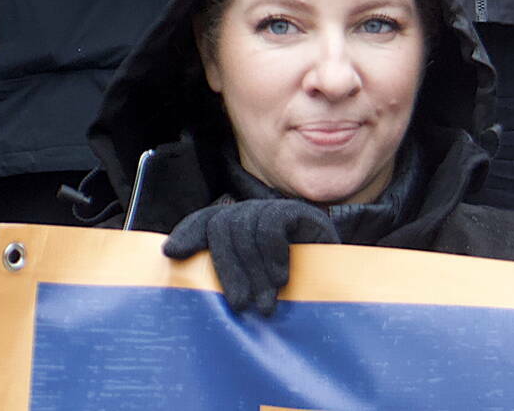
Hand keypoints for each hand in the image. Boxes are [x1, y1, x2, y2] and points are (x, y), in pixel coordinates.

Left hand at [163, 198, 340, 315]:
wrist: (340, 285)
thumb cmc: (291, 292)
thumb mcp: (253, 286)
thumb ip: (227, 275)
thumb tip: (181, 264)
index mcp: (236, 227)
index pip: (205, 220)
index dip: (188, 233)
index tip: (173, 254)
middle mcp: (252, 213)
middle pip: (222, 226)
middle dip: (227, 268)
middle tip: (239, 305)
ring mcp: (274, 210)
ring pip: (245, 227)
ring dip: (253, 271)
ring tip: (265, 304)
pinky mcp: (297, 212)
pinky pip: (271, 224)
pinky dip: (271, 253)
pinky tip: (280, 278)